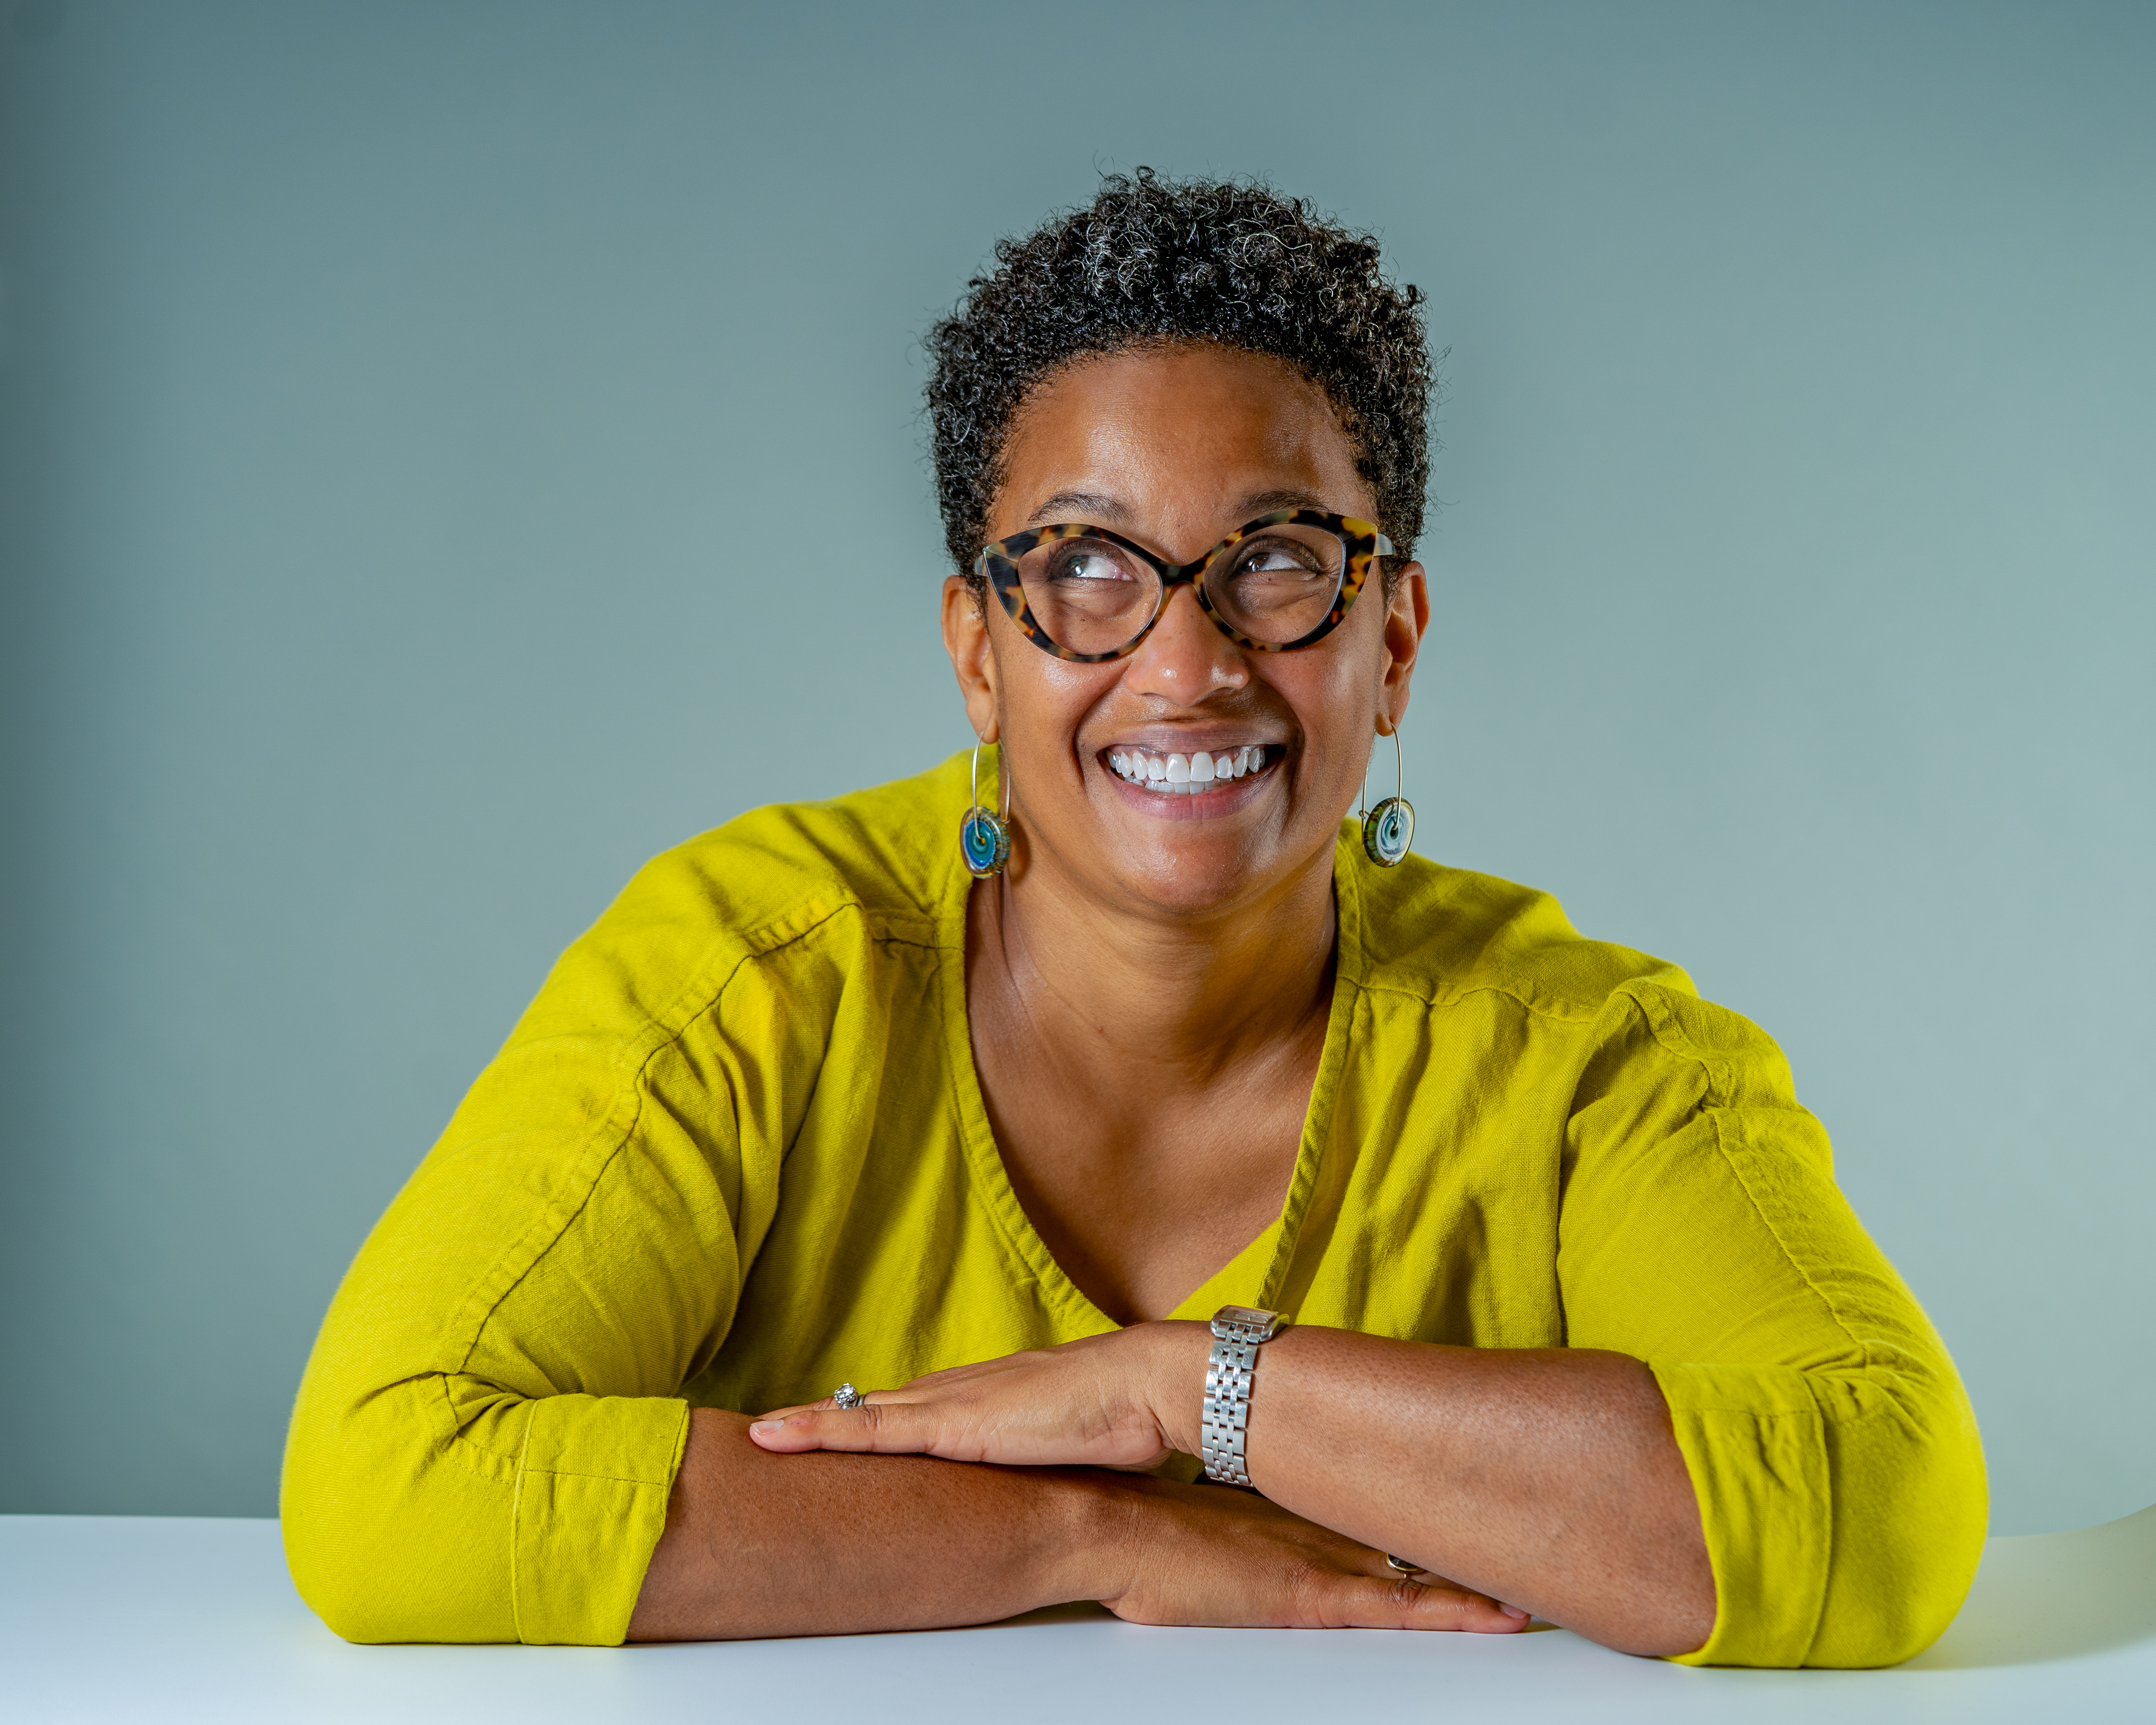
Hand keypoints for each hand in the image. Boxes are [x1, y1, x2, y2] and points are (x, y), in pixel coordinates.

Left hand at [748, 1325, 1196, 1468]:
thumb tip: (1042, 1482)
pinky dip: (814, 1430)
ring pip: (857, 1417)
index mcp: (981, 1400)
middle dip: (823, 1422)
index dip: (865, 1423)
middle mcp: (954, 1395)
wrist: (1142, 1389)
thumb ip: (1042, 1459)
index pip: (909, 1413)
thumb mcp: (1067, 1449)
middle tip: (770, 1434)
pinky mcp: (945, 1425)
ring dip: (805, 1427)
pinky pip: (863, 1430)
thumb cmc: (1118, 1418)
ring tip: (756, 1436)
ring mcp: (945, 1406)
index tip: (827, 1431)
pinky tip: (771, 1436)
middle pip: (873, 1411)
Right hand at [1093, 1473, 1527, 1631]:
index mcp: (1287, 1504)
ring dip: (1472, 1576)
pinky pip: (1400, 1610)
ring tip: (1533, 1576)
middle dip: (1463, 1533)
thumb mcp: (1191, 1513)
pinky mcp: (1307, 1597)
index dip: (1424, 1503)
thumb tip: (1230, 1512)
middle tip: (1525, 1529)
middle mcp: (1312, 1524)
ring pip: (1416, 1568)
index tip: (1466, 1500)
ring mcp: (1315, 1559)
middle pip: (1406, 1530)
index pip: (1374, 1502)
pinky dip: (1453, 1612)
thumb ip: (1227, 1511)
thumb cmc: (1134, 1527)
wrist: (1106, 1524)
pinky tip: (1497, 1616)